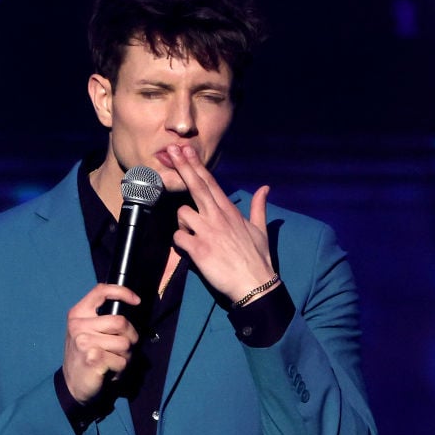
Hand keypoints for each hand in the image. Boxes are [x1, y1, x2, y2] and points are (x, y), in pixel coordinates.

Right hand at [62, 284, 140, 403]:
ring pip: (125, 343)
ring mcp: (84, 342)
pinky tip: (109, 370)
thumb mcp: (87, 331)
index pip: (101, 290)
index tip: (136, 301)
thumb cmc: (86, 355)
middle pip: (121, 322)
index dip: (123, 292)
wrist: (73, 385)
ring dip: (126, 355)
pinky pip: (122, 361)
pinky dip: (121, 369)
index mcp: (78, 313)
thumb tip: (131, 307)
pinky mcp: (92, 358)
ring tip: (114, 360)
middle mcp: (78, 325)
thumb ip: (103, 318)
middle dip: (131, 337)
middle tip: (124, 348)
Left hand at [167, 145, 277, 303]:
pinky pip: (178, 238)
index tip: (185, 150)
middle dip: (182, 166)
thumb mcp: (260, 229)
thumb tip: (265, 188)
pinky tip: (188, 248)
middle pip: (196, 186)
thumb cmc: (258, 258)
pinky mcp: (199, 249)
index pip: (210, 182)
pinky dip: (179, 242)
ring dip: (182, 222)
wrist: (255, 284)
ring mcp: (208, 232)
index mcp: (230, 211)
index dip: (195, 165)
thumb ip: (258, 207)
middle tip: (170, 150)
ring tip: (193, 234)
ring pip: (182, 213)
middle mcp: (218, 216)